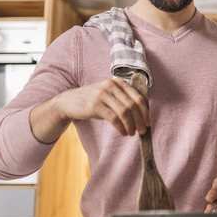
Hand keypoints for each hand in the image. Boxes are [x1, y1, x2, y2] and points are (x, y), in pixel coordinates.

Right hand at [30, 77, 149, 142]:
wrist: (69, 102)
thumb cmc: (94, 101)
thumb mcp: (109, 96)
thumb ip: (124, 101)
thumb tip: (142, 117)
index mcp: (118, 82)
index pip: (138, 97)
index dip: (145, 112)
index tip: (148, 123)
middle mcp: (111, 86)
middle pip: (132, 105)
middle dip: (140, 120)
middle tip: (142, 131)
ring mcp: (102, 94)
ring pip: (124, 112)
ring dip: (131, 125)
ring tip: (132, 133)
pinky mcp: (95, 105)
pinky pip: (114, 118)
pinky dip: (121, 128)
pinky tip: (123, 133)